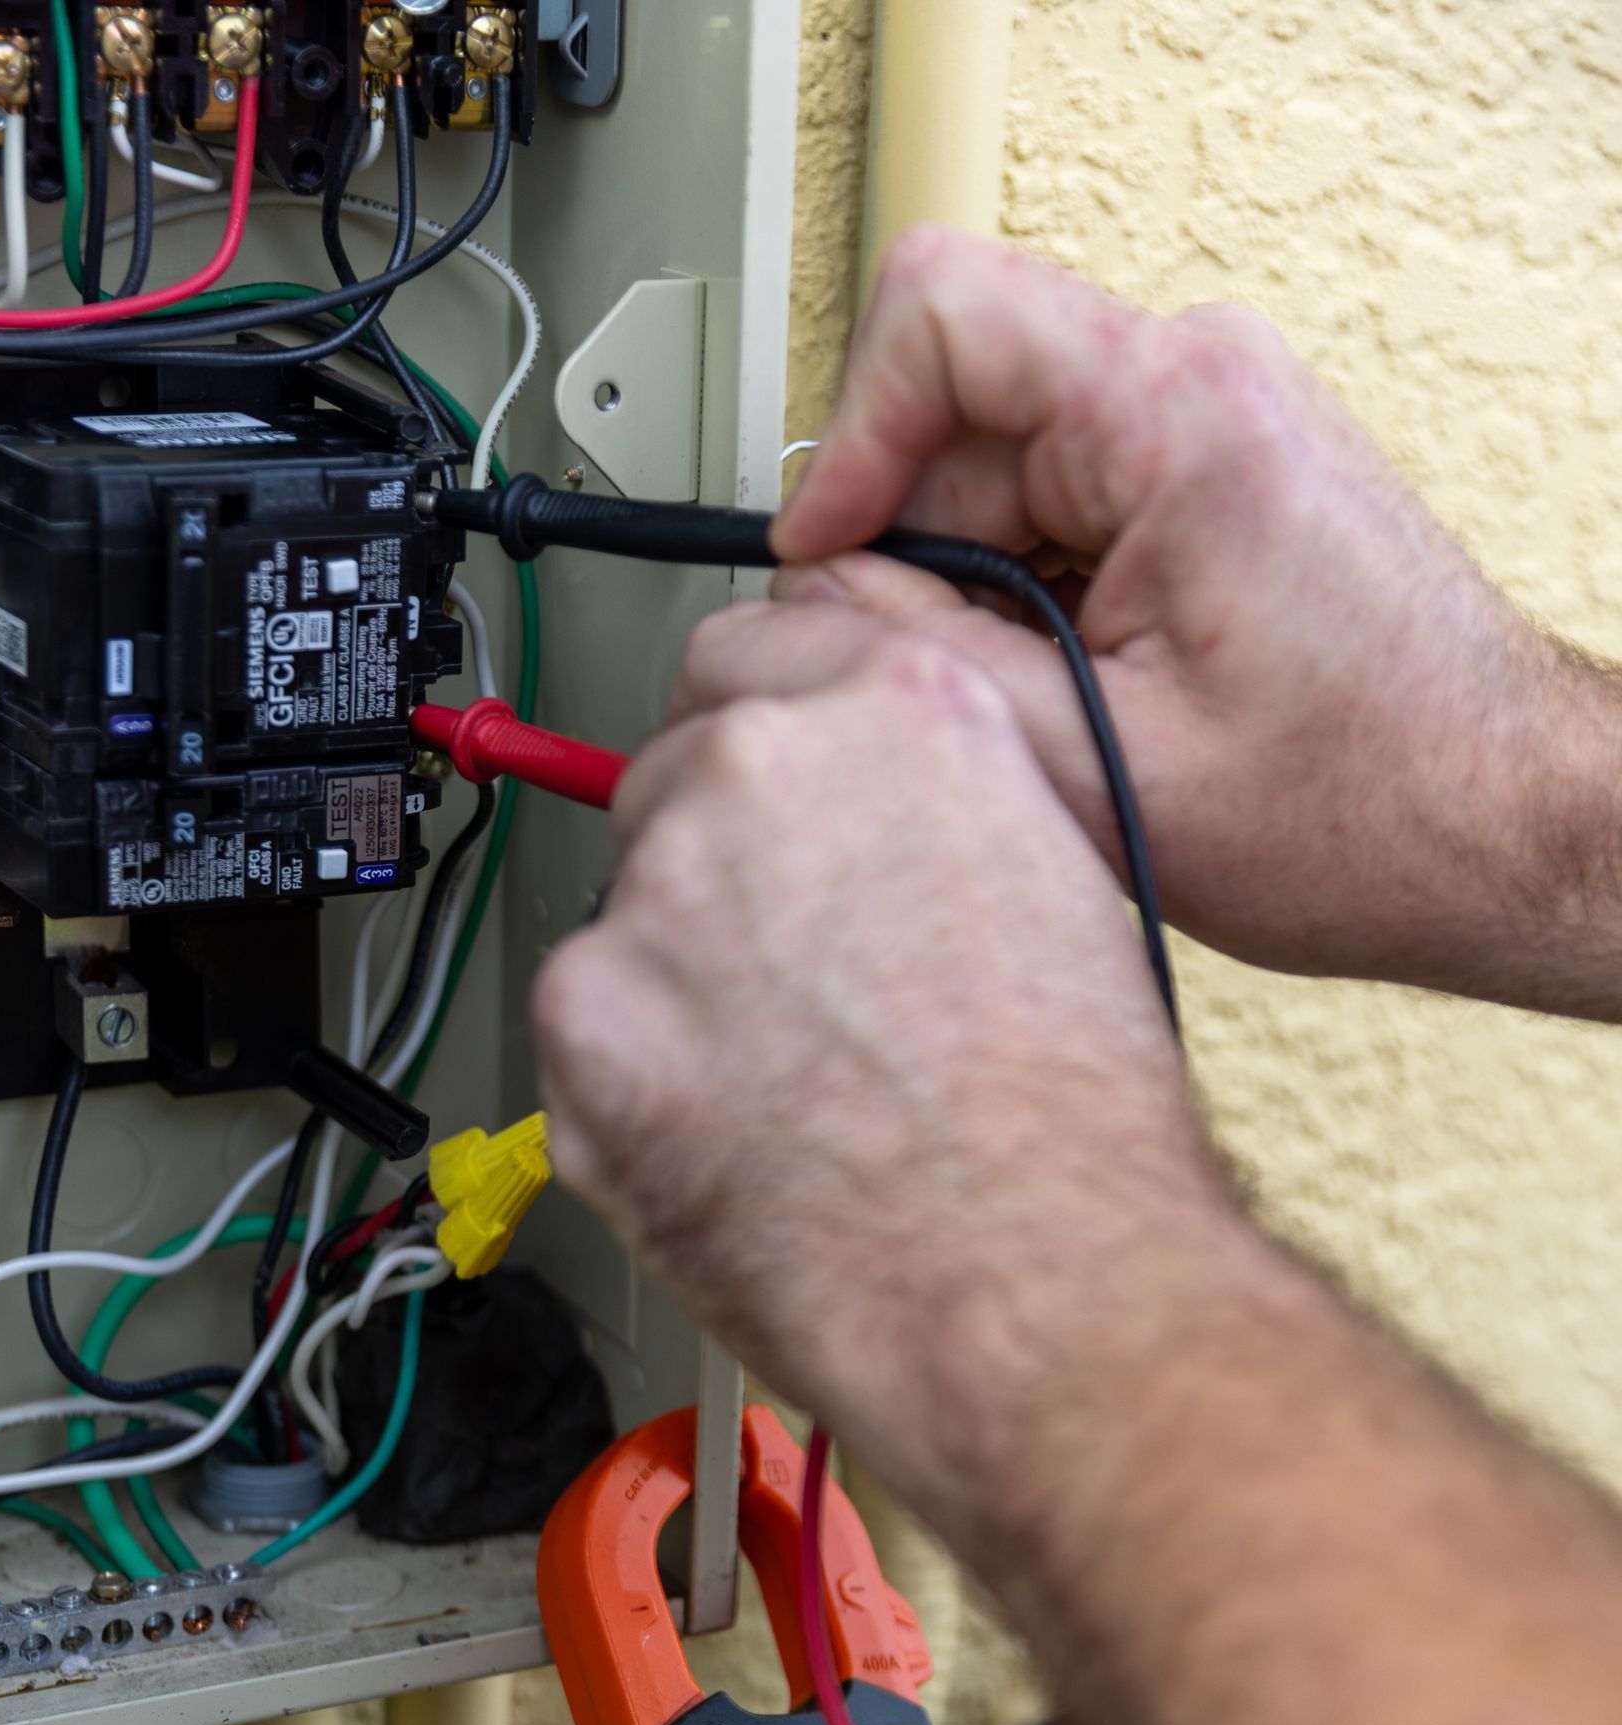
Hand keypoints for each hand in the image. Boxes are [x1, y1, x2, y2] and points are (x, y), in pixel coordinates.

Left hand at [533, 615, 1238, 1544]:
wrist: (1030, 1282)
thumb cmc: (1071, 1128)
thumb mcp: (1057, 884)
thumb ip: (932, 812)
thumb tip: (866, 828)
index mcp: (900, 709)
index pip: (752, 656)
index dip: (757, 742)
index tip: (760, 800)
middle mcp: (766, 769)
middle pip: (675, 784)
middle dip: (718, 879)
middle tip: (796, 993)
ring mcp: (661, 889)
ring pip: (629, 921)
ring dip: (680, 994)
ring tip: (791, 1097)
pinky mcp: (588, 1015)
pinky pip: (584, 1040)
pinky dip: (634, 1096)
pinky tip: (738, 1147)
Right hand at [773, 232, 1621, 1012]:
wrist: (1501, 831)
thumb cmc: (1367, 807)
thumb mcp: (1092, 764)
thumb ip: (922, 676)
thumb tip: (801, 620)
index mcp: (1176, 415)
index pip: (938, 315)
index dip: (850, 442)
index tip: (827, 561)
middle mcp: (1200, 387)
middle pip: (954, 416)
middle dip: (916, 561)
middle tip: (942, 691)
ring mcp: (1210, 432)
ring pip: (996, 480)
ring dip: (977, 604)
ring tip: (1039, 720)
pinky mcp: (1211, 490)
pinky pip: (1057, 520)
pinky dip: (1031, 614)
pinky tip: (1077, 707)